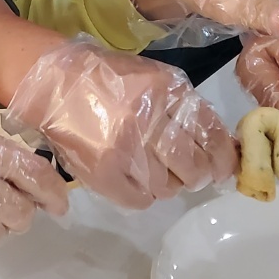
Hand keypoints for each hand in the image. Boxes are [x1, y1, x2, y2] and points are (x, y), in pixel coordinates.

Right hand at [6, 39, 237, 209]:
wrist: (54, 83)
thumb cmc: (107, 79)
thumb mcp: (153, 79)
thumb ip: (183, 108)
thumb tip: (220, 147)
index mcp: (166, 91)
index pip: (210, 133)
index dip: (223, 158)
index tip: (223, 169)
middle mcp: (148, 119)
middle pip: (192, 166)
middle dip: (197, 175)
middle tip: (191, 174)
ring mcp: (124, 148)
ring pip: (167, 187)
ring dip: (167, 185)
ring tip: (153, 171)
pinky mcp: (103, 171)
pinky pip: (139, 199)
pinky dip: (142, 195)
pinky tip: (134, 179)